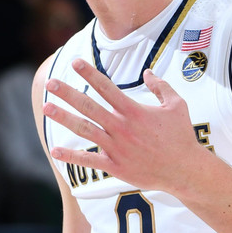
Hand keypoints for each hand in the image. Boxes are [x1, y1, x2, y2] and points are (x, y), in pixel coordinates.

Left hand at [43, 59, 206, 194]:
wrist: (184, 169)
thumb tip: (147, 72)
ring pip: (85, 129)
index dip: (89, 73)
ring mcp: (116, 147)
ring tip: (46, 108)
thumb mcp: (176, 105)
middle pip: (89, 106)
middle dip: (68, 93)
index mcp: (133, 111)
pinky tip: (54, 150)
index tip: (75, 62)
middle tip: (50, 83)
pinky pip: (89, 160)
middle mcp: (121, 127)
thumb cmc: (181, 136)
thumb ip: (160, 86)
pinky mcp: (115, 166)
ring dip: (64, 118)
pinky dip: (71, 156)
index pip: (106, 87)